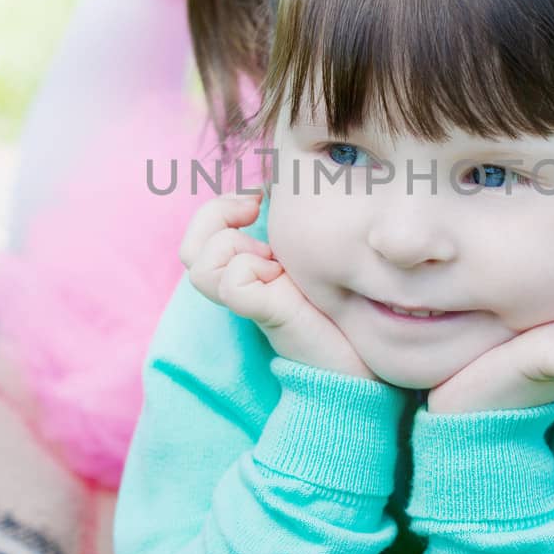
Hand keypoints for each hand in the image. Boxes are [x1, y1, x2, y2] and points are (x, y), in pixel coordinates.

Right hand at [179, 190, 376, 380]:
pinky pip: (232, 283)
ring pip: (201, 263)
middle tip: (255, 209)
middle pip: (190, 249)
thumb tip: (276, 187)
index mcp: (249, 270)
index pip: (201, 233)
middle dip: (216, 214)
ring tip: (273, 259)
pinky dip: (250, 270)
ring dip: (233, 246)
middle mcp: (242, 285)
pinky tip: (281, 277)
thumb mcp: (312, 258)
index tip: (259, 196)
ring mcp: (251, 301)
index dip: (220, 206)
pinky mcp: (267, 314)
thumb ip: (293, 230)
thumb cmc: (343, 311)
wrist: (363, 366)